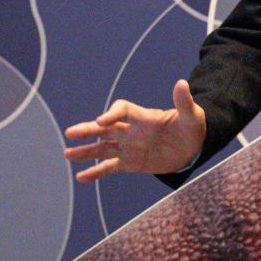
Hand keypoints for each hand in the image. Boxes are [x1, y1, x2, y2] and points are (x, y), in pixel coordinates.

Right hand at [62, 80, 207, 182]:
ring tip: (67, 154)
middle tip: (70, 132)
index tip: (102, 121)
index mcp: (144, 117)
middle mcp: (131, 131)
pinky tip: (81, 178)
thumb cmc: (192, 127)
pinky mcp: (131, 163)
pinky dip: (96, 172)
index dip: (112, 113)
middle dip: (88, 130)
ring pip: (103, 148)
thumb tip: (182, 83)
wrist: (193, 147)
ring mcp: (129, 147)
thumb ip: (184, 103)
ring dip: (86, 151)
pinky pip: (110, 168)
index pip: (123, 111)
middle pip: (105, 129)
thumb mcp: (192, 116)